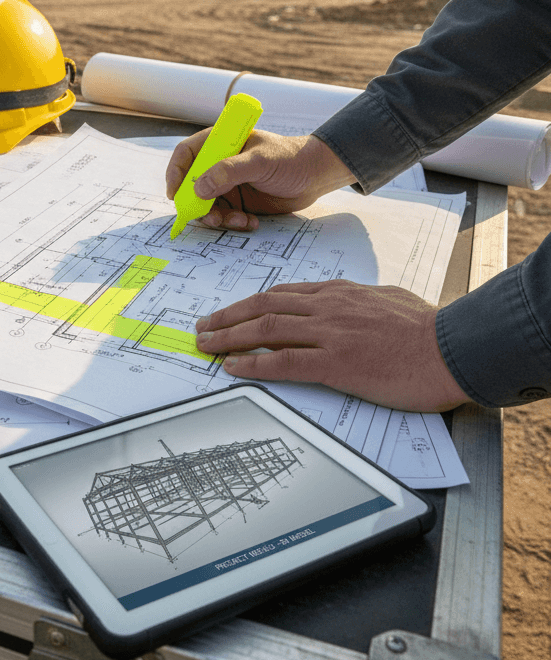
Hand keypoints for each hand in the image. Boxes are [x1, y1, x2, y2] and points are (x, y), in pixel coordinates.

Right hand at [165, 132, 355, 230]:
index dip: (176, 174)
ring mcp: (227, 185)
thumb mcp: (260, 161)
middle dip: (197, 205)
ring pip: (206, 206)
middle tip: (210, 217)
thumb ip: (229, 172)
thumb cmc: (290, 159)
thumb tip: (198, 188)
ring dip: (218, 218)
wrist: (316, 176)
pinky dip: (233, 223)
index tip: (175, 195)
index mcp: (220, 143)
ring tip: (239, 220)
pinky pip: (224, 217)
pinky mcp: (238, 202)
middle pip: (191, 186)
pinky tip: (251, 221)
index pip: (185, 155)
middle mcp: (218, 164)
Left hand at [195, 280, 469, 412]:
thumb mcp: (388, 299)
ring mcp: (330, 333)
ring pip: (266, 329)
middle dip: (227, 317)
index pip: (282, 294)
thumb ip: (359, 299)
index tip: (230, 312)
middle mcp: (328, 307)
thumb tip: (346, 301)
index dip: (250, 304)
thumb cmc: (430, 328)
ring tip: (206, 345)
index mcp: (340, 293)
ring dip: (229, 337)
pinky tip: (232, 366)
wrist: (456, 347)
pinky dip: (253, 363)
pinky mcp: (337, 363)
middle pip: (264, 306)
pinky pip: (284, 361)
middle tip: (203, 327)